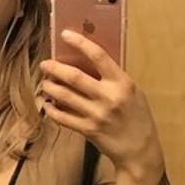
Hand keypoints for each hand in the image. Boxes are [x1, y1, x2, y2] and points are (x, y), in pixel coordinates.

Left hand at [39, 31, 164, 184]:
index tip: (65, 34)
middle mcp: (108, 97)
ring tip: (45, 83)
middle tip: (45, 64)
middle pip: (75, 77)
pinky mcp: (88, 130)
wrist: (140, 150)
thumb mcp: (133, 92)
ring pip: (65, 96)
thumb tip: (88, 63)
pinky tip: (47, 105)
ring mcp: (97, 115)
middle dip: (55, 68)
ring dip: (50, 88)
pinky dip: (52, 110)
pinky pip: (63, 118)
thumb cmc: (137, 118)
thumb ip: (113, 79)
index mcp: (122, 83)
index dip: (80, 42)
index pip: (99, 56)